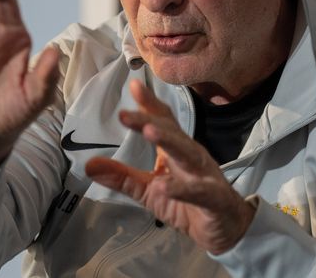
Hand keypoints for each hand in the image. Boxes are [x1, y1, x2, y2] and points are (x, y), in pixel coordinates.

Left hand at [85, 80, 255, 253]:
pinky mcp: (213, 199)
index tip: (133, 86)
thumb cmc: (189, 204)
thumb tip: (89, 165)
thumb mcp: (150, 191)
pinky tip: (164, 186)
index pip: (163, 121)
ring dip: (168, 141)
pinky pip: (197, 191)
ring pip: (187, 153)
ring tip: (149, 132)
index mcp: (176, 150)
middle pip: (171, 132)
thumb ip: (122, 177)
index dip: (149, 104)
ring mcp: (204, 175)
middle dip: (149, 120)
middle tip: (125, 113)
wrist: (227, 229)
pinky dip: (181, 188)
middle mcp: (191, 156)